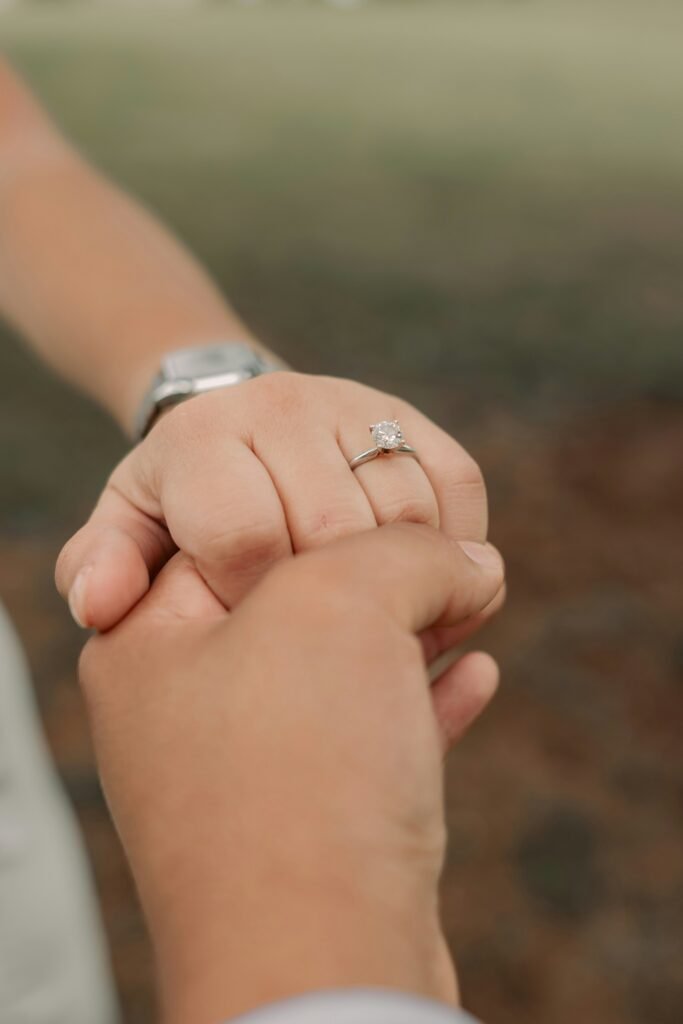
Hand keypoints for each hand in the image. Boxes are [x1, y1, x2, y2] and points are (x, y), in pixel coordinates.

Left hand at [56, 373, 488, 629]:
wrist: (243, 433)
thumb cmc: (184, 509)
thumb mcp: (127, 536)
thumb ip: (102, 570)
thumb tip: (100, 604)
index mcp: (201, 439)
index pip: (244, 535)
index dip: (257, 605)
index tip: (258, 637)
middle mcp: (281, 404)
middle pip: (337, 531)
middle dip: (341, 612)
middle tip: (335, 657)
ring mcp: (355, 406)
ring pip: (409, 515)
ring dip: (409, 592)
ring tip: (379, 634)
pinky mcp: (415, 418)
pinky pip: (459, 488)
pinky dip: (460, 552)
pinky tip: (425, 591)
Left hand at [80, 525, 503, 1023]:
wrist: (320, 964)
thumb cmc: (297, 773)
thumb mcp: (340, 603)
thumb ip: (405, 550)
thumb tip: (468, 560)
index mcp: (151, 643)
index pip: (234, 532)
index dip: (321, 505)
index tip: (389, 500)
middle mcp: (187, 709)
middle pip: (293, 606)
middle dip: (378, 577)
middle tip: (444, 555)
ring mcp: (247, 773)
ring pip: (339, 675)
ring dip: (409, 637)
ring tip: (468, 604)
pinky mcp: (311, 828)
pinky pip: (371, 741)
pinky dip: (422, 703)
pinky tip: (476, 674)